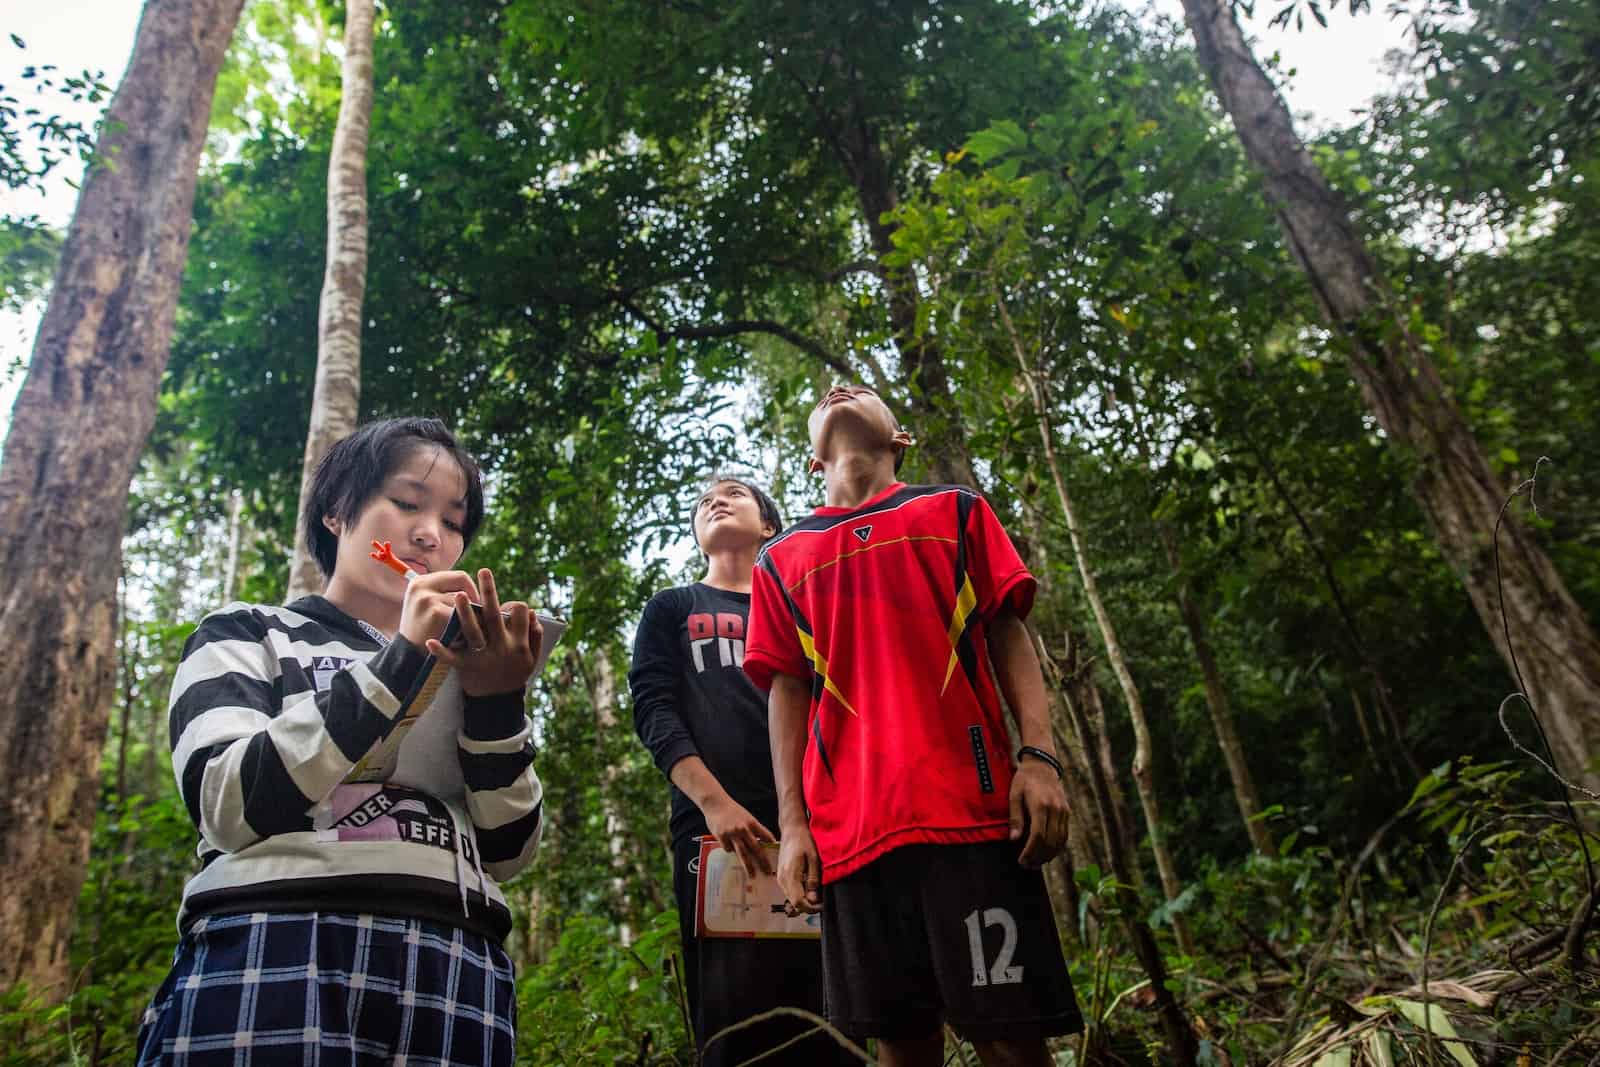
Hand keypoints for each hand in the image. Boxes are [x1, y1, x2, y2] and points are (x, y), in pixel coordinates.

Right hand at [398, 570, 481, 648]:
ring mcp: (428, 599)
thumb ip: (446, 594)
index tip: (477, 605)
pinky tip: (462, 640)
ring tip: (468, 632)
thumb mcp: (427, 606)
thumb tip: (482, 583)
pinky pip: (463, 617)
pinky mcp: (436, 613)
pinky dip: (466, 628)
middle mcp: (421, 586)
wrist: (410, 659)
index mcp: (420, 582)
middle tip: (479, 618)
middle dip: (474, 604)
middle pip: (464, 587)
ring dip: (470, 618)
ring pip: (465, 603)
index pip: (460, 577)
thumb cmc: (424, 632)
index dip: (473, 591)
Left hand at [425, 569, 542, 696]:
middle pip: (494, 615)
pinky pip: (452, 658)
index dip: (514, 605)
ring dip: (466, 612)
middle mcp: (501, 648)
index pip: (519, 614)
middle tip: (483, 570)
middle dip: (489, 591)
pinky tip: (429, 641)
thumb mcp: (533, 659)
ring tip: (460, 594)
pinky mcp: (466, 668)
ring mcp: (483, 658)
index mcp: (519, 644)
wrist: (498, 703)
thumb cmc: (515, 675)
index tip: (508, 602)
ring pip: (473, 631)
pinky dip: (441, 650)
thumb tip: (532, 614)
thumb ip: (535, 636)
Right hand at [702, 794, 776, 878]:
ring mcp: (733, 834)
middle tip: (768, 872)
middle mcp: (743, 829)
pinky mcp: (722, 837)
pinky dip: (729, 849)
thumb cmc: (732, 810)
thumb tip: (759, 842)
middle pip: (756, 848)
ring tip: (753, 875)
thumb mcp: (745, 816)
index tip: (777, 855)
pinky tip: (728, 845)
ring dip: (748, 866)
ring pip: (742, 853)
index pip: (765, 836)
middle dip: (763, 861)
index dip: (771, 846)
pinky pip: (728, 849)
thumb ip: (751, 828)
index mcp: (752, 822)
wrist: (716, 803)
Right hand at [776, 825, 822, 914]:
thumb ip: (813, 879)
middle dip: (809, 906)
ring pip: (792, 900)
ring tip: (817, 892)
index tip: (823, 904)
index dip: (811, 908)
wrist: (792, 830)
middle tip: (822, 900)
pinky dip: (799, 894)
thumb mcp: (814, 859)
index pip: (798, 902)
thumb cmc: (804, 840)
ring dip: (804, 901)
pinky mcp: (781, 877)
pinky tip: (809, 887)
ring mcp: (780, 878)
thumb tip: (814, 899)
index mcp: (790, 874)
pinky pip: (790, 892)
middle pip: (794, 904)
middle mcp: (782, 879)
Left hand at [1009, 757, 1069, 867]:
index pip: (1038, 836)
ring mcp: (1063, 811)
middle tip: (1027, 865)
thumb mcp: (1014, 794)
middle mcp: (1055, 809)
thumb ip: (1015, 817)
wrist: (1042, 765)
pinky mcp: (1067, 812)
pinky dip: (1057, 847)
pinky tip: (1047, 853)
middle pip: (1050, 841)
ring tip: (1035, 863)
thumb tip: (1014, 839)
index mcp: (1041, 805)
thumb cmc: (1024, 779)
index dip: (1030, 851)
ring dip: (1048, 855)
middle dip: (1038, 856)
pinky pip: (1065, 835)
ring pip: (1059, 841)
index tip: (1021, 860)